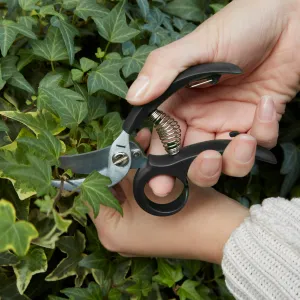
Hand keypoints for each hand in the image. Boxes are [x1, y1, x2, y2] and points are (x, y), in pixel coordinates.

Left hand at [92, 131, 248, 263]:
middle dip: (118, 163)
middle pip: (108, 189)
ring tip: (140, 141)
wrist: (225, 231)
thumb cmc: (188, 213)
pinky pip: (138, 192)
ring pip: (125, 188)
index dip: (99, 168)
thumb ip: (125, 170)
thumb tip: (112, 153)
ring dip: (132, 166)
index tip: (110, 147)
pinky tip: (149, 155)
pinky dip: (143, 175)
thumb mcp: (151, 188)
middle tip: (127, 141)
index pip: (90, 193)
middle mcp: (119, 231)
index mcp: (111, 231)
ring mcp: (135, 226)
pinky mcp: (149, 219)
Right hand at [126, 0, 299, 196]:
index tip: (158, 178)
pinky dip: (265, 132)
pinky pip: (259, 145)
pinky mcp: (257, 124)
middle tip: (206, 163)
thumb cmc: (238, 26)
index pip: (162, 139)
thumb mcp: (196, 45)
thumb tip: (133, 98)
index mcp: (179, 103)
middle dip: (198, 171)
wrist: (288, 19)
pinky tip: (266, 104)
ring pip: (225, 163)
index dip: (158, 162)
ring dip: (234, 160)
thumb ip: (162, 70)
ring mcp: (229, 123)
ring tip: (244, 140)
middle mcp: (201, 118)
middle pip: (191, 160)